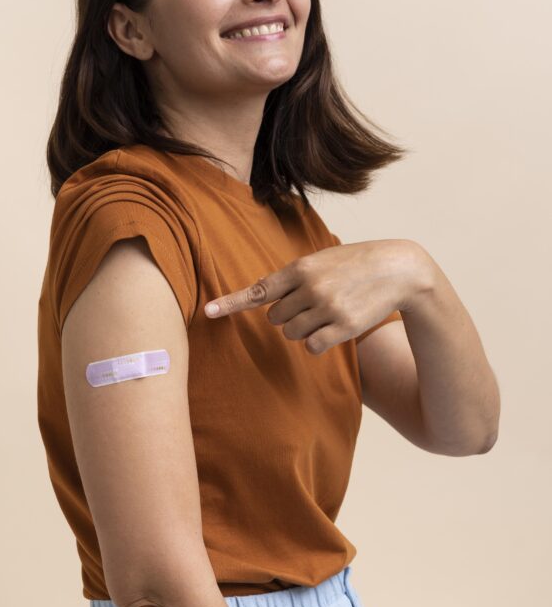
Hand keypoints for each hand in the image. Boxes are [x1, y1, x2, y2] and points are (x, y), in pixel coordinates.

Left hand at [204, 239, 423, 353]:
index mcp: (300, 267)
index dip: (231, 302)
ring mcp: (327, 308)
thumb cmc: (355, 263)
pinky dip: (318, 341)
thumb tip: (264, 298)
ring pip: (292, 334)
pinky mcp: (343, 327)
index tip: (208, 312)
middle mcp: (310, 287)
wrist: (398, 269)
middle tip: (314, 302)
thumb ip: (294, 277)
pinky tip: (336, 326)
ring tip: (329, 310)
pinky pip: (312, 346)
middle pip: (276, 318)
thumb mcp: (322, 260)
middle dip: (289, 314)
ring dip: (305, 328)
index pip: (259, 290)